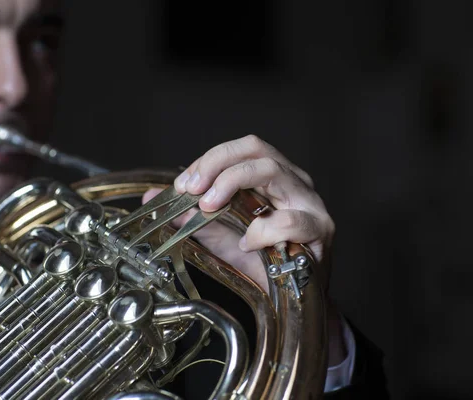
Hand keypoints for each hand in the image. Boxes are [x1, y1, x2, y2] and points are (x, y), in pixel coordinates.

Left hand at [143, 134, 334, 292]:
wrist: (290, 299)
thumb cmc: (261, 262)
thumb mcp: (218, 234)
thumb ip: (189, 215)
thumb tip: (152, 199)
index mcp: (273, 177)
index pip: (242, 149)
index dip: (209, 159)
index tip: (183, 184)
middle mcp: (293, 181)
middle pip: (256, 149)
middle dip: (217, 163)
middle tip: (191, 188)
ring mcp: (309, 202)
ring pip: (272, 170)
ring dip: (233, 182)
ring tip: (210, 207)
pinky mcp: (320, 229)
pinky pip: (291, 219)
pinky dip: (262, 229)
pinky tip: (248, 242)